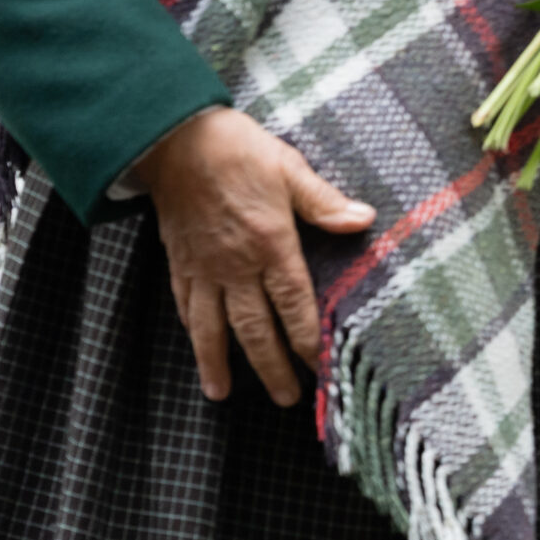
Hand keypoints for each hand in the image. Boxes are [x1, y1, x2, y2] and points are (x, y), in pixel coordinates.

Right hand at [134, 107, 375, 405]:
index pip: (293, 303)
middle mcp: (235, 264)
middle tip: (284, 399)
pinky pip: (185, 304)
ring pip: (212, 326)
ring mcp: (203, 266)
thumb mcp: (289, 168)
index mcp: (269, 243)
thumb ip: (324, 201)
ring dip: (219, 362)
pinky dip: (192, 330)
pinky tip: (198, 344)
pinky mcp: (179, 260)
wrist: (177, 140)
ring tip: (222, 394)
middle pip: (255, 327)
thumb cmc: (238, 150)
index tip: (318, 367)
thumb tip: (363, 219)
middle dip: (270, 366)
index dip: (307, 338)